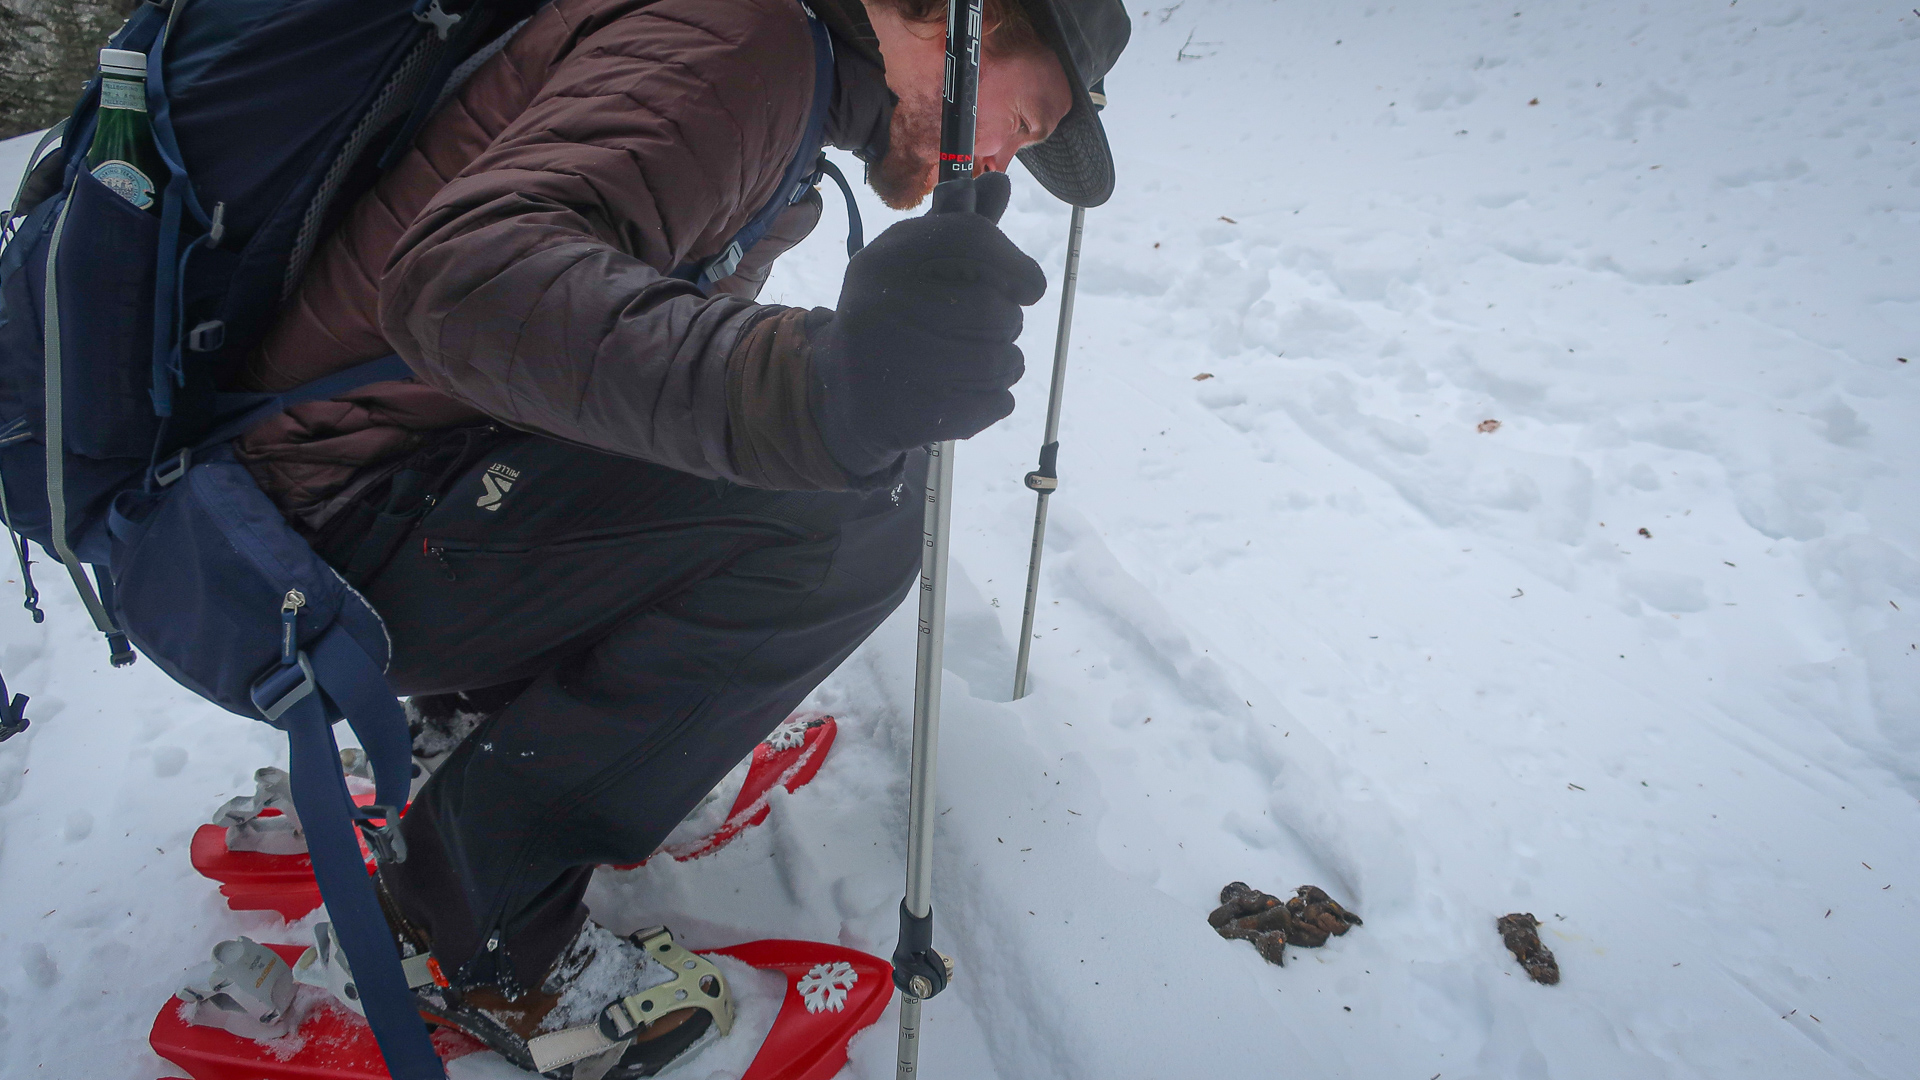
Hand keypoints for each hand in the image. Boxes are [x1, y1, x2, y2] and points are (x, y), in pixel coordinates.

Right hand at [809, 171, 1046, 478]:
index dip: (1015, 264)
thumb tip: (1000, 183)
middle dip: (1007, 321)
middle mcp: (882, 308)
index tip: (1030, 287)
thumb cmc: (895, 312)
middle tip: (991, 327)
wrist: (847, 392)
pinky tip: (966, 390)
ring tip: (982, 359)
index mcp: (883, 260)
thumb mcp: (918, 262)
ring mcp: (896, 366)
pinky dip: (995, 398)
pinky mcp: (917, 416)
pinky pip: (998, 402)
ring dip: (1006, 360)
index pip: (970, 241)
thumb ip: (962, 226)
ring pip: (1004, 360)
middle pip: (995, 309)